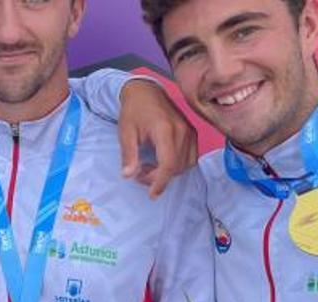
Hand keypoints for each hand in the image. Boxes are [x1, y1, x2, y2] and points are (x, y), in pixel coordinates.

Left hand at [118, 78, 197, 198]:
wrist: (145, 91)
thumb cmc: (133, 110)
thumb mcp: (125, 132)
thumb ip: (128, 155)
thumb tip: (128, 175)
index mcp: (165, 130)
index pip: (168, 164)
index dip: (160, 182)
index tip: (151, 194)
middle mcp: (182, 131)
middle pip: (176, 167)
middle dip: (158, 178)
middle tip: (139, 173)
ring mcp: (190, 132)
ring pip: (185, 165)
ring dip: (168, 173)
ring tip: (148, 167)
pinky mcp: (192, 133)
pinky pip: (191, 158)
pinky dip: (178, 165)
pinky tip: (161, 162)